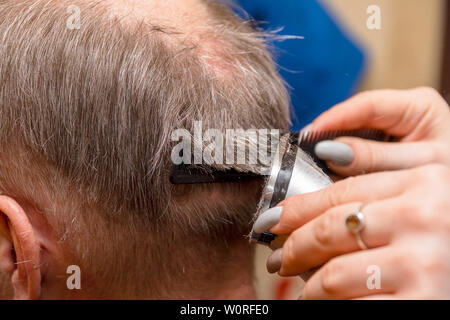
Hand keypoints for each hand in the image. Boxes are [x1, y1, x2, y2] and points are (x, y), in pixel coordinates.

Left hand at [255, 164, 449, 298]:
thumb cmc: (449, 235)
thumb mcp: (428, 193)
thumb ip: (383, 170)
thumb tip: (326, 152)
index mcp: (424, 181)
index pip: (341, 193)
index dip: (297, 208)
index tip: (273, 219)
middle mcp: (424, 217)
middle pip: (330, 230)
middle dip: (292, 248)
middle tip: (278, 259)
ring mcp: (424, 263)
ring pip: (334, 275)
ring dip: (309, 286)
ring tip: (304, 287)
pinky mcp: (423, 303)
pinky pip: (352, 306)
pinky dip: (329, 307)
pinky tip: (325, 304)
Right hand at [310, 87, 449, 175]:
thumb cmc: (449, 178)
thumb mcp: (418, 164)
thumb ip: (375, 156)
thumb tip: (330, 151)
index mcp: (420, 107)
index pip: (368, 104)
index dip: (335, 118)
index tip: (311, 134)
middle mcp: (404, 114)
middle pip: (355, 120)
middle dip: (329, 137)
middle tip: (306, 154)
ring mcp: (391, 131)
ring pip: (350, 136)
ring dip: (332, 151)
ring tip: (312, 163)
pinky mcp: (382, 148)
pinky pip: (354, 152)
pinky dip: (341, 163)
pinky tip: (328, 170)